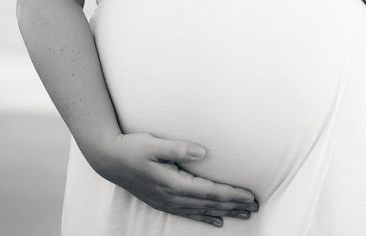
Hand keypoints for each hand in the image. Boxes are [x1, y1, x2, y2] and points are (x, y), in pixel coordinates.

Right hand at [93, 132, 258, 227]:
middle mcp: (172, 197)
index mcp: (173, 184)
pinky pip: (189, 214)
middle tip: (256, 207)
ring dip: (224, 212)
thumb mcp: (153, 144)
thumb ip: (178, 148)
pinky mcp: (163, 202)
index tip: (251, 196)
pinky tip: (217, 221)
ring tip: (244, 214)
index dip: (232, 195)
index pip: (210, 192)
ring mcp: (167, 202)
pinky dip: (205, 218)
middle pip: (210, 204)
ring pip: (202, 211)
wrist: (108, 159)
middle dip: (234, 206)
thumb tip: (202, 152)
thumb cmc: (131, 148)